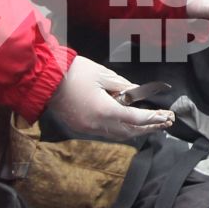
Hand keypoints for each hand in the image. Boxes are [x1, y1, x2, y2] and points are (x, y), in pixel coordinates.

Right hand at [43, 56, 172, 140]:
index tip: (165, 116)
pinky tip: (128, 125)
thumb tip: (137, 93)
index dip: (152, 118)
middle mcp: (97, 124)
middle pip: (129, 131)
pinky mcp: (80, 127)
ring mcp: (87, 128)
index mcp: (105, 110)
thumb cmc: (73, 72)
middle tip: (164, 122)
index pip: (135, 118)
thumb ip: (123, 86)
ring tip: (151, 125)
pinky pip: (105, 133)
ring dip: (135, 130)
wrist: (44, 80)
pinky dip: (120, 130)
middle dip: (148, 127)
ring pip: (118, 135)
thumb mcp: (102, 74)